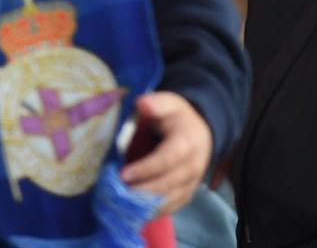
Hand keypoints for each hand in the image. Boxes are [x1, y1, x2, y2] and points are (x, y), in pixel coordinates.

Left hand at [119, 91, 212, 215]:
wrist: (201, 133)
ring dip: (143, 205)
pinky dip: (151, 212)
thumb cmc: (178, 118)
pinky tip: (132, 210)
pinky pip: (169, 209)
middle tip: (115, 192)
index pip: (166, 160)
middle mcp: (193, 167)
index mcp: (187, 143)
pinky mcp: (187, 195)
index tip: (122, 174)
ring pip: (167, 201)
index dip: (145, 169)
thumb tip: (141, 104)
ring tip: (120, 203)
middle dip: (140, 191)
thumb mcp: (169, 104)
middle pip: (165, 185)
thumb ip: (156, 103)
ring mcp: (191, 184)